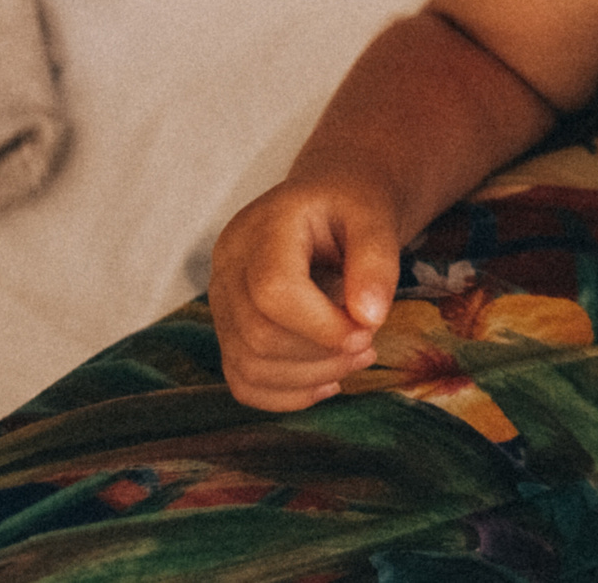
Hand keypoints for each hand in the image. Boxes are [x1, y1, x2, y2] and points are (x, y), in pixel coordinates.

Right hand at [209, 172, 401, 410]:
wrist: (331, 202)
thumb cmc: (353, 206)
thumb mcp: (376, 216)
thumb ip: (376, 261)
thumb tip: (369, 320)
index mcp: (262, 228)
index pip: (272, 292)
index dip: (321, 325)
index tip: (368, 331)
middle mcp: (229, 265)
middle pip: (258, 335)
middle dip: (321, 355)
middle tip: (368, 345)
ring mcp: (221, 301)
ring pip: (248, 365)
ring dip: (310, 377)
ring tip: (357, 357)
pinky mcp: (229, 330)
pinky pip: (243, 381)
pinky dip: (287, 394)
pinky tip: (328, 381)